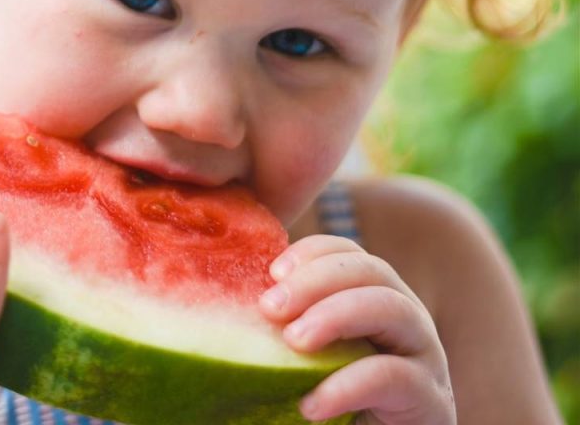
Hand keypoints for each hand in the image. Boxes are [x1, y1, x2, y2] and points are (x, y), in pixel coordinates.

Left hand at [258, 235, 454, 423]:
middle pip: (372, 270)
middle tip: (271, 308)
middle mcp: (404, 321)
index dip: (313, 253)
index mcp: (371, 302)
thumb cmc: (331, 412)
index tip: (272, 272)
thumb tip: (230, 308)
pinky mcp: (431, 401)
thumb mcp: (302, 363)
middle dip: (318, 278)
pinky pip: (395, 376)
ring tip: (293, 342)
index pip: (349, 254)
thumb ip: (282, 332)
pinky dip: (348, 385)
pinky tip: (311, 404)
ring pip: (393, 309)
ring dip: (337, 315)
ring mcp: (424, 357)